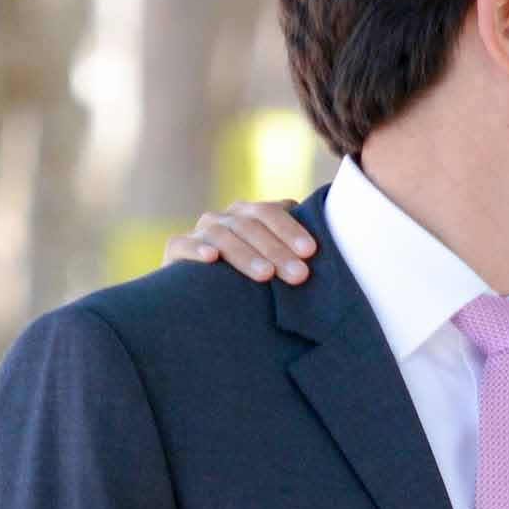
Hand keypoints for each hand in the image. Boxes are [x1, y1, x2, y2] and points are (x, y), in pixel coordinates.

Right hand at [169, 198, 316, 283]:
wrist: (202, 296)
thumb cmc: (251, 279)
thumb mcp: (273, 263)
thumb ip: (294, 251)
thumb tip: (334, 246)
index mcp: (249, 214)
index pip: (271, 212)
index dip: (291, 230)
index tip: (311, 253)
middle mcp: (225, 218)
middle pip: (251, 225)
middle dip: (277, 250)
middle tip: (298, 275)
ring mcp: (200, 232)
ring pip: (222, 235)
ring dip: (245, 254)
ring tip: (265, 275)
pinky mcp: (175, 250)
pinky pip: (182, 244)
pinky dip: (195, 249)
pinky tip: (211, 259)